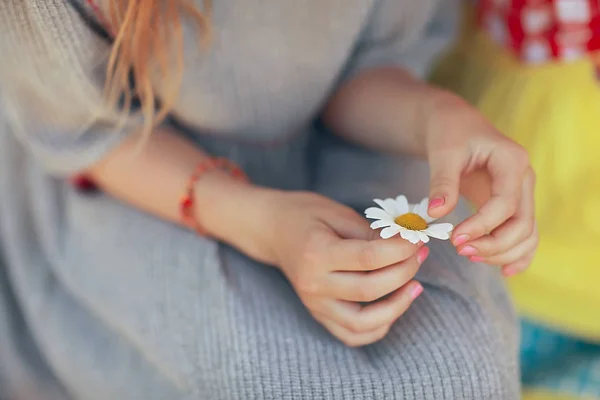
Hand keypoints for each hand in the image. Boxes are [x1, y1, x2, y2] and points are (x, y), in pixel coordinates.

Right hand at [261, 191, 428, 346]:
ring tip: (415, 287)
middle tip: (419, 255)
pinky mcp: (318, 314)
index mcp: (317, 253)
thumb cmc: (305, 215)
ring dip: (396, 308)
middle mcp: (313, 283)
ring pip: (362, 323)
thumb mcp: (337, 212)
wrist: (272, 229)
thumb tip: (404, 246)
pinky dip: (376, 329)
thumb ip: (370, 233)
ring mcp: (314, 303)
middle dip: (404, 272)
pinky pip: (351, 334)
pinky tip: (393, 308)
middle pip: (370, 290)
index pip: (369, 258)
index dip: (401, 250)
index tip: (418, 239)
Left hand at [424, 95, 537, 275]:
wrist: (455, 124)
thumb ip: (442, 183)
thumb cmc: (449, 133)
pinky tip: (504, 271)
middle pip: (523, 223)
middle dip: (494, 244)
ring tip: (470, 256)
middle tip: (461, 251)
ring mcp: (522, 193)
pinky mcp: (513, 205)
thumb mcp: (443, 153)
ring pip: (527, 233)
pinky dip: (517, 254)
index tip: (454, 239)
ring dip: (503, 253)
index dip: (482, 225)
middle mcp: (524, 178)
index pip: (506, 204)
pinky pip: (524, 234)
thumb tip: (435, 214)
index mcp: (512, 161)